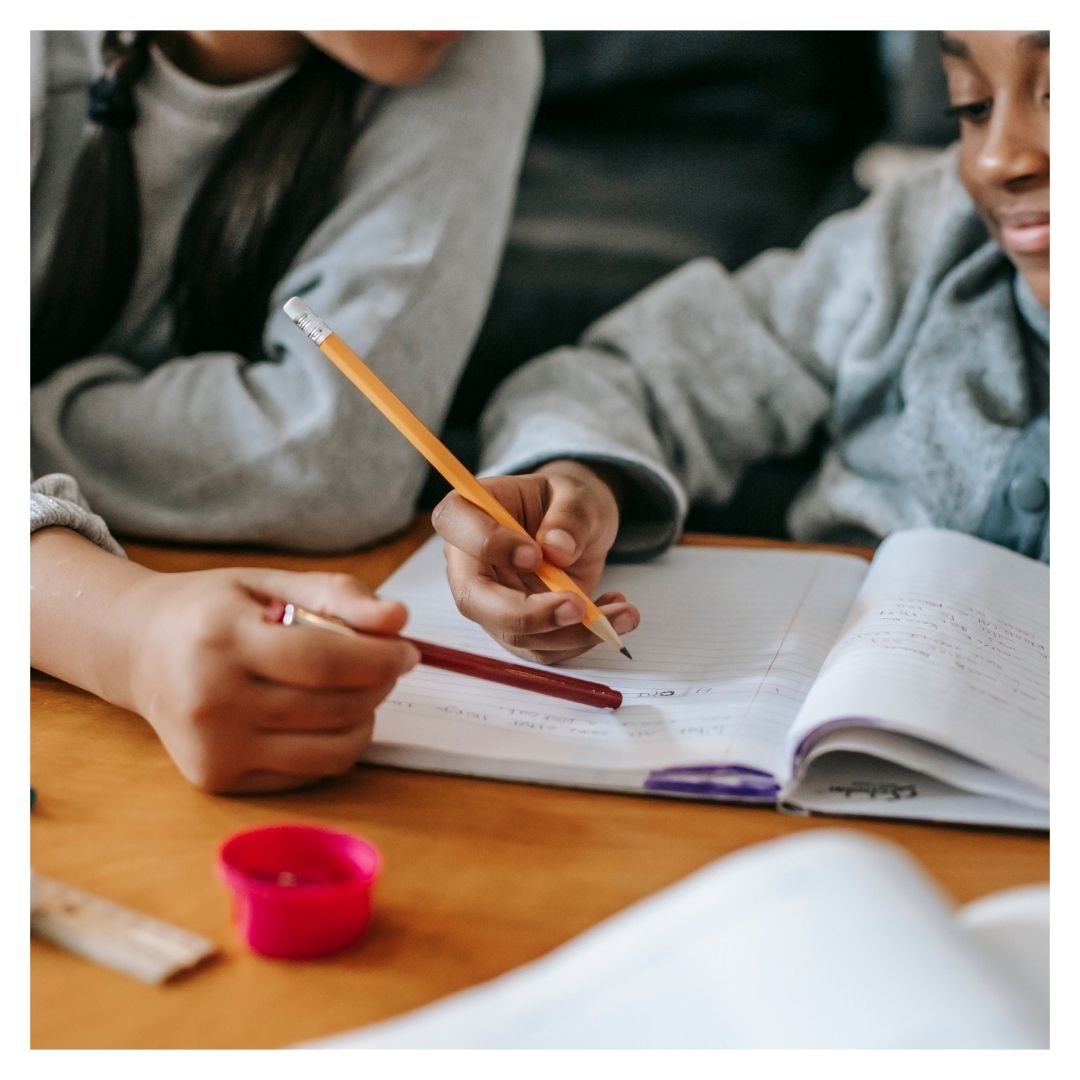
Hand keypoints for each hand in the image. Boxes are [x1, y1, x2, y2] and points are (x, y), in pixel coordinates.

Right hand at [112, 566, 419, 792]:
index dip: (379, 658)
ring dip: (365, 719)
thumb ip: (337, 595)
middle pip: (332, 708)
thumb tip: (398, 619)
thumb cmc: (213, 611)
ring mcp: (211, 747)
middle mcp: (210, 699)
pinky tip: (324, 715)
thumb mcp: (270, 582)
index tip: (407, 650)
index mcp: (220, 639)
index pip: (323, 661)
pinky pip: (308, 772)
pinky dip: (334, 745)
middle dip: (379, 685)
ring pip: (329, 750)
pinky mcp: (217, 778)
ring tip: (360, 690)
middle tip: (388, 664)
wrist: (139, 650)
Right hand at [431, 459, 639, 663]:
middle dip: (526, 614)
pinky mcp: (518, 630)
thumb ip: (569, 516)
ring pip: (514, 635)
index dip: (488, 543)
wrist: (579, 528)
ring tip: (622, 613)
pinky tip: (611, 614)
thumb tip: (557, 549)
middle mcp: (470, 562)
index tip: (535, 554)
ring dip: (571, 634)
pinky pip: (542, 650)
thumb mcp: (577, 495)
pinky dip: (581, 640)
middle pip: (473, 599)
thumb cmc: (566, 503)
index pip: (455, 525)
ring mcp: (491, 602)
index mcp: (470, 512)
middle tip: (577, 607)